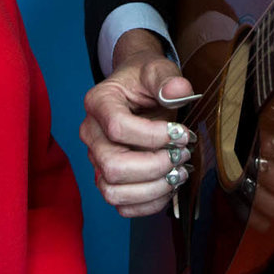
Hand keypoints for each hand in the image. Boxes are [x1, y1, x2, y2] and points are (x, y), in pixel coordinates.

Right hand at [78, 29, 196, 217]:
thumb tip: (178, 91)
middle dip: (154, 166)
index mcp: (99, 102)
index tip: (182, 133)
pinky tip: (169, 187)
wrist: (137, 89)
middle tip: (182, 155)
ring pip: (113, 191)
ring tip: (179, 174)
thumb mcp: (157, 69)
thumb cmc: (145, 80)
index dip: (153, 136)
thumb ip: (167, 78)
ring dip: (153, 189)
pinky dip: (149, 203)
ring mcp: (97, 158)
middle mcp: (91, 133)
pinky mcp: (108, 177)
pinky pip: (121, 205)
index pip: (118, 128)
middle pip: (113, 166)